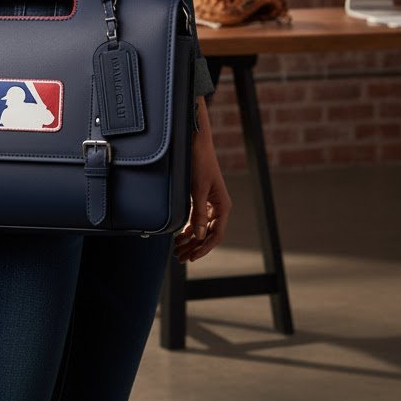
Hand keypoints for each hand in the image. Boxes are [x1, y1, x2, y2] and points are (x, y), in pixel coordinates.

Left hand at [174, 98, 230, 263]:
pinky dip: (188, 228)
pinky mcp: (201, 198)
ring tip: (177, 250)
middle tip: (179, 257)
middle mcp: (218, 206)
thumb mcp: (198, 189)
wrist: (195, 142)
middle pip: (207, 234)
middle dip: (194, 247)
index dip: (204, 248)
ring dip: (190, 239)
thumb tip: (198, 235)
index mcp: (222, 205)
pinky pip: (196, 218)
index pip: (215, 234)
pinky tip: (179, 236)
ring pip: (201, 228)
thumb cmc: (199, 163)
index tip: (191, 257)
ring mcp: (210, 203)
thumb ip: (199, 213)